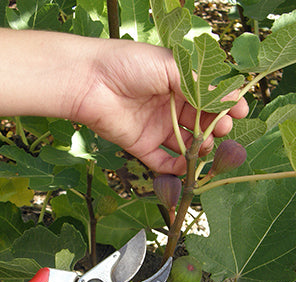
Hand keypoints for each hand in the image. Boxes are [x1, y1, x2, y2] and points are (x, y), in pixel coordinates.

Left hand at [73, 39, 248, 174]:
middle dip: (214, 128)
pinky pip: (162, 162)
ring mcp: (155, 128)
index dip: (225, 106)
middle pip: (199, 123)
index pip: (208, 98)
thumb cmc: (130, 65)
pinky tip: (187, 166)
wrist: (91, 82)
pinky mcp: (141, 146)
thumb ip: (200, 84)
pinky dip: (175, 168)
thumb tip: (232, 97)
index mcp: (177, 83)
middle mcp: (168, 106)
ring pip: (184, 145)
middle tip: (222, 130)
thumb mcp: (170, 66)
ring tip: (205, 148)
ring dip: (198, 149)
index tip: (240, 113)